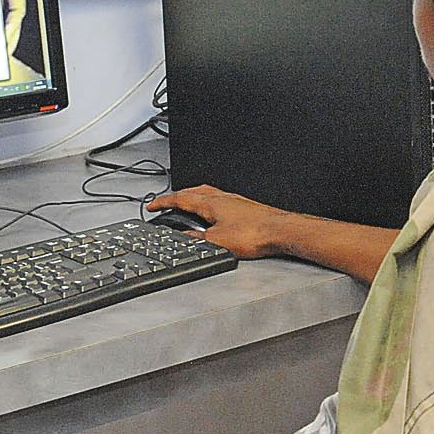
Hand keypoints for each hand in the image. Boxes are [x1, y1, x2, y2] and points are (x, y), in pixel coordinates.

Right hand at [146, 186, 290, 258]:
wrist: (280, 231)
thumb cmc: (255, 234)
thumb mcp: (217, 241)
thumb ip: (197, 240)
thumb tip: (183, 239)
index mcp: (211, 203)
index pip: (180, 198)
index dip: (163, 202)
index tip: (153, 205)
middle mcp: (223, 198)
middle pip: (193, 192)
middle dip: (177, 197)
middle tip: (166, 203)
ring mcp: (235, 201)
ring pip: (208, 194)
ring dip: (194, 199)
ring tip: (187, 206)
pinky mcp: (245, 208)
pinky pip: (220, 201)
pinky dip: (209, 205)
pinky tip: (214, 214)